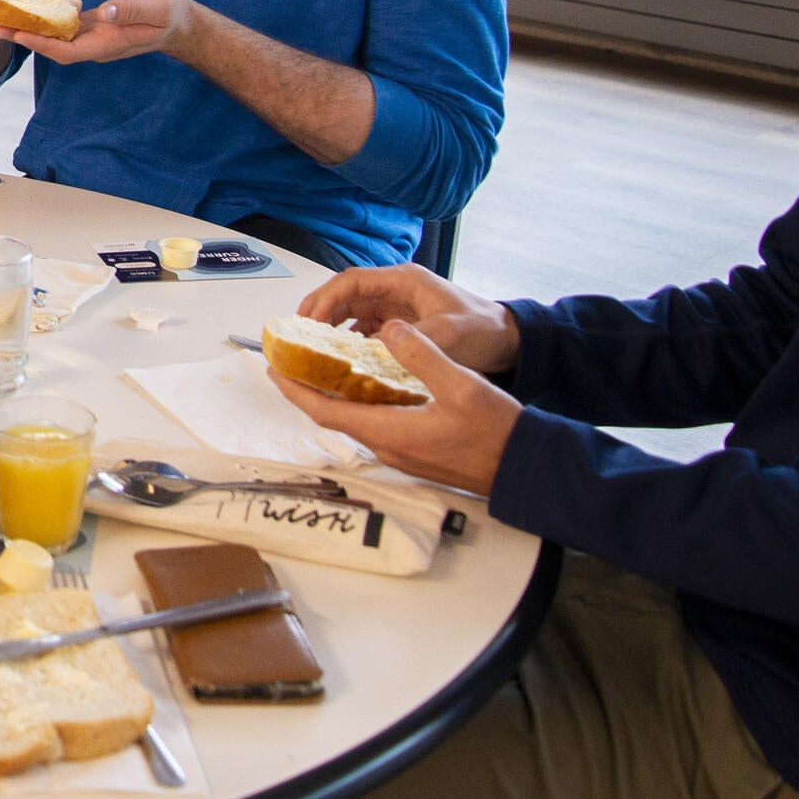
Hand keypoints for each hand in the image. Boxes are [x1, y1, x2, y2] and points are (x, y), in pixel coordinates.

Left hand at [6, 0, 198, 64]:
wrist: (182, 20)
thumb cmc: (170, 13)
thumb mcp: (155, 7)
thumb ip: (130, 10)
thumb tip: (106, 12)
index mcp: (107, 44)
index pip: (67, 50)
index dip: (41, 44)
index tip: (17, 34)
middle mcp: (95, 44)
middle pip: (52, 46)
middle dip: (22, 38)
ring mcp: (93, 36)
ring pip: (53, 36)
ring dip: (27, 29)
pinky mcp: (93, 24)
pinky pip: (62, 25)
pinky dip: (42, 19)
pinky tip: (24, 9)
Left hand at [271, 324, 522, 495]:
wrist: (523, 469)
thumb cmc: (495, 432)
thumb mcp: (460, 385)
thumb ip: (422, 355)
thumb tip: (389, 329)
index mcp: (389, 431)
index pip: (325, 410)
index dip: (296, 390)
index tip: (275, 369)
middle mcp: (387, 447)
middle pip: (334, 416)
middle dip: (310, 389)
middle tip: (296, 361)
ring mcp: (400, 453)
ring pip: (355, 421)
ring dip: (336, 396)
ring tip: (326, 366)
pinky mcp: (414, 453)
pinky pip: (375, 426)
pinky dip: (361, 404)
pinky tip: (370, 385)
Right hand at [299, 263, 519, 374]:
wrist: (509, 341)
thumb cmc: (483, 329)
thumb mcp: (448, 334)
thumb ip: (411, 339)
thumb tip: (372, 347)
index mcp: (403, 281)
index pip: (351, 282)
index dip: (324, 298)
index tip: (307, 319)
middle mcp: (396, 290)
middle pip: (345, 295)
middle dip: (319, 311)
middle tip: (299, 334)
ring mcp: (397, 307)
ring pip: (351, 312)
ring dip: (331, 326)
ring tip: (312, 346)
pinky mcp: (402, 325)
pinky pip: (365, 329)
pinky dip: (349, 340)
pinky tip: (340, 358)